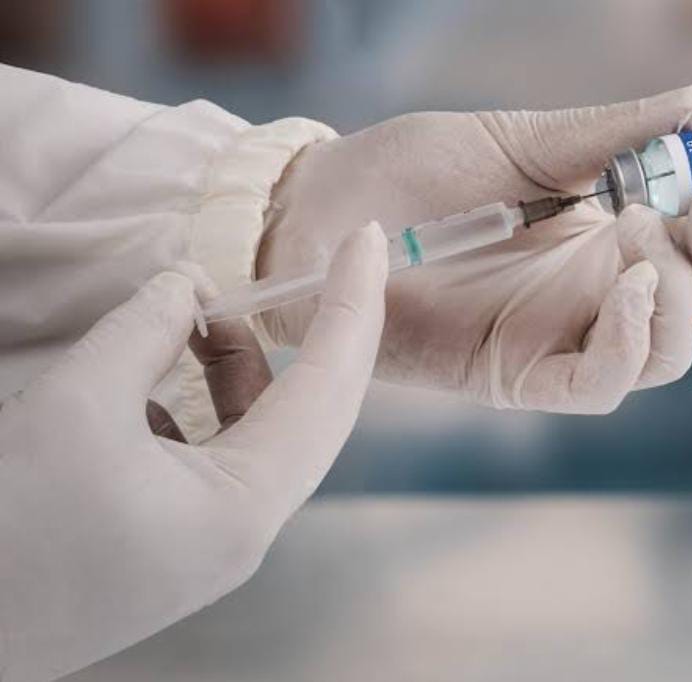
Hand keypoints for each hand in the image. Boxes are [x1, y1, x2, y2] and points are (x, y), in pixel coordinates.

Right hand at [0, 223, 386, 681]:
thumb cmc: (8, 528)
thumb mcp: (77, 404)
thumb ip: (146, 331)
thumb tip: (188, 283)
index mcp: (246, 508)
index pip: (328, 388)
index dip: (353, 304)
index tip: (370, 240)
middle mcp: (246, 531)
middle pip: (310, 411)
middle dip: (319, 331)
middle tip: (334, 258)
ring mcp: (211, 544)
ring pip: (256, 433)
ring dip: (236, 367)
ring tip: (198, 315)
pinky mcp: (175, 543)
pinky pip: (211, 458)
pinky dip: (194, 405)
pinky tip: (149, 377)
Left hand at [259, 86, 691, 412]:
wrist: (318, 213)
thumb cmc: (408, 172)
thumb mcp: (517, 142)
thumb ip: (608, 135)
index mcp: (599, 237)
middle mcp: (589, 295)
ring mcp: (557, 338)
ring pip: (661, 352)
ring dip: (680, 299)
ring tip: (650, 234)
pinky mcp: (516, 377)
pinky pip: (595, 385)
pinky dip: (627, 344)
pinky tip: (631, 286)